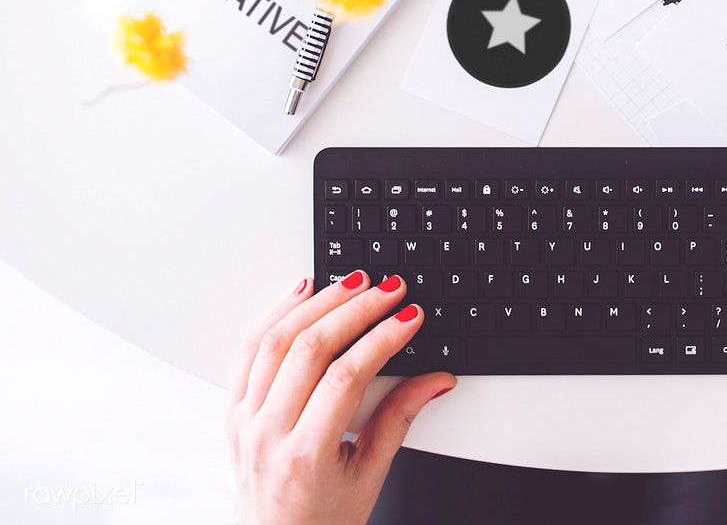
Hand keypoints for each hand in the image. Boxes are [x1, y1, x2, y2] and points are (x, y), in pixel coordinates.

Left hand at [226, 271, 454, 524]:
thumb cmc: (323, 521)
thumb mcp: (370, 475)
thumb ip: (399, 419)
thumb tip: (435, 379)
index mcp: (305, 455)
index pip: (346, 377)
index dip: (382, 339)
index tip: (408, 317)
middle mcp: (267, 434)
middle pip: (309, 349)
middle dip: (354, 310)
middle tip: (388, 291)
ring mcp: (244, 421)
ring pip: (274, 342)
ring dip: (316, 304)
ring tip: (351, 284)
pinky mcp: (234, 411)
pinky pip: (249, 351)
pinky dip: (276, 316)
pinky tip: (301, 294)